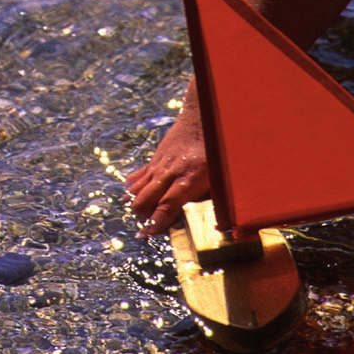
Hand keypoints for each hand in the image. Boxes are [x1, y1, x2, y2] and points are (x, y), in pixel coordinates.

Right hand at [124, 106, 210, 236]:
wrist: (201, 118)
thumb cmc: (215, 151)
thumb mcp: (220, 177)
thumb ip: (213, 199)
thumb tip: (214, 224)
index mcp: (189, 179)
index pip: (167, 204)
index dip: (157, 221)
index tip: (149, 234)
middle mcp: (169, 173)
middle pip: (145, 200)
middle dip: (143, 217)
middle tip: (147, 229)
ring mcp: (158, 166)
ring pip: (136, 190)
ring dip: (137, 205)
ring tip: (142, 216)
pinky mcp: (153, 161)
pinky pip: (136, 178)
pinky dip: (133, 190)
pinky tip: (135, 198)